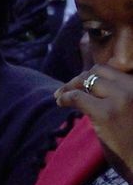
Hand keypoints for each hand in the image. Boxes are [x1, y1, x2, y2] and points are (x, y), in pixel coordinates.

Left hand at [57, 65, 132, 183]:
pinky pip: (78, 96)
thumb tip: (94, 86)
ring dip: (70, 86)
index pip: (115, 71)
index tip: (84, 84)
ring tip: (60, 95)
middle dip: (82, 78)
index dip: (96, 76)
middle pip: (101, 71)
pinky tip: (60, 102)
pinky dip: (65, 97)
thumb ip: (123, 97)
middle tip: (68, 89)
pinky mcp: (106, 113)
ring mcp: (123, 98)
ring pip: (88, 80)